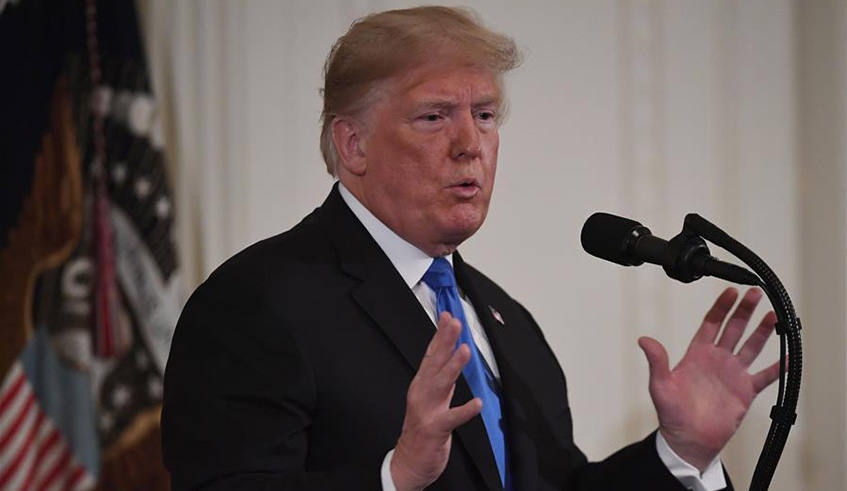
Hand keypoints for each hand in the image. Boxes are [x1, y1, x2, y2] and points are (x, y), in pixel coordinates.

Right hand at [390, 312, 481, 490]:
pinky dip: (464, 410)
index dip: (439, 334)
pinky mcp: (435, 429)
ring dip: (452, 367)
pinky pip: (452, 418)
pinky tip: (477, 403)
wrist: (409, 460)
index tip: (448, 316)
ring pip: (441, 384)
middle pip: (434, 362)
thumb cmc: (423, 426)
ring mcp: (427, 410)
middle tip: (455, 324)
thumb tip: (451, 351)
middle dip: (444, 342)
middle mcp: (422, 392)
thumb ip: (441, 374)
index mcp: (421, 383)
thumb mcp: (431, 395)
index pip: (431, 354)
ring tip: (464, 351)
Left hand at [638, 287, 780, 471]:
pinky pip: (765, 376)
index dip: (721, 307)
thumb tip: (644, 340)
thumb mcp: (660, 385)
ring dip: (762, 332)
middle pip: (734, 329)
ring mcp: (732, 374)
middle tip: (755, 293)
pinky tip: (787, 357)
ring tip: (774, 315)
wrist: (688, 440)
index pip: (711, 323)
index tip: (730, 292)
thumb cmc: (671, 413)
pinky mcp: (744, 391)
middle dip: (744, 311)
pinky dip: (776, 368)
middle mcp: (717, 359)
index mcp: (697, 354)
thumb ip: (657, 362)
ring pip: (751, 347)